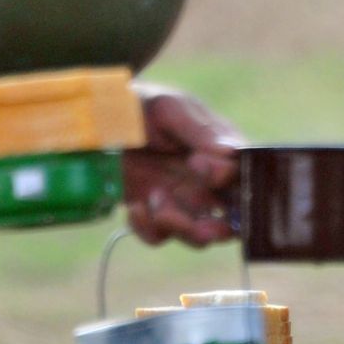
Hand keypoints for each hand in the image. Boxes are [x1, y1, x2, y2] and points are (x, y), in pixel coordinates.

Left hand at [123, 84, 244, 246]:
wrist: (99, 118)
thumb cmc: (142, 105)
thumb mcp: (170, 109)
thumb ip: (201, 131)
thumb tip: (231, 153)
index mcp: (220, 152)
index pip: (244, 176)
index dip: (227, 178)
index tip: (197, 162)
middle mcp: (209, 181)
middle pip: (233, 220)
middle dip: (218, 228)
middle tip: (199, 225)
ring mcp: (183, 201)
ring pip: (200, 237)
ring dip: (179, 226)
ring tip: (155, 198)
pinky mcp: (154, 213)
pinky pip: (160, 237)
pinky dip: (147, 228)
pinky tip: (134, 206)